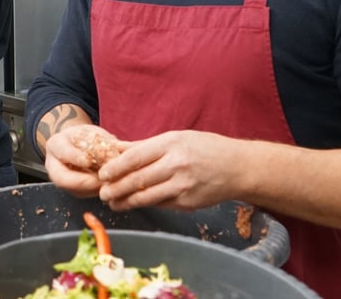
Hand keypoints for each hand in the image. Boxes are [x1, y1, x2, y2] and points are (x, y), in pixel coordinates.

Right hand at [43, 127, 107, 197]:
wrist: (75, 144)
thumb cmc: (85, 136)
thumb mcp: (91, 131)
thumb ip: (100, 140)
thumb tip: (117, 149)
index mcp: (56, 144)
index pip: (63, 152)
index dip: (76, 158)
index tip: (89, 161)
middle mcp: (53, 164)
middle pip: (61, 179)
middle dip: (83, 182)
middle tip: (101, 180)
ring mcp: (61, 179)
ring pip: (73, 190)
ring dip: (92, 189)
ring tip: (109, 184)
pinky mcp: (71, 189)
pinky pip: (82, 194)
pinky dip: (96, 191)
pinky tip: (109, 187)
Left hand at [97, 130, 244, 211]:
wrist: (238, 167)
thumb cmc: (205, 148)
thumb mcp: (176, 138)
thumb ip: (145, 146)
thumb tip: (116, 148)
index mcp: (171, 144)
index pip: (135, 157)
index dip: (115, 168)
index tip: (102, 174)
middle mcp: (176, 165)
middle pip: (138, 179)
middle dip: (116, 188)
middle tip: (102, 193)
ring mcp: (183, 186)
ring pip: (147, 196)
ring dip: (126, 201)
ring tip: (113, 202)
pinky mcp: (189, 203)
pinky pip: (161, 204)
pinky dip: (146, 204)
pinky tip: (134, 204)